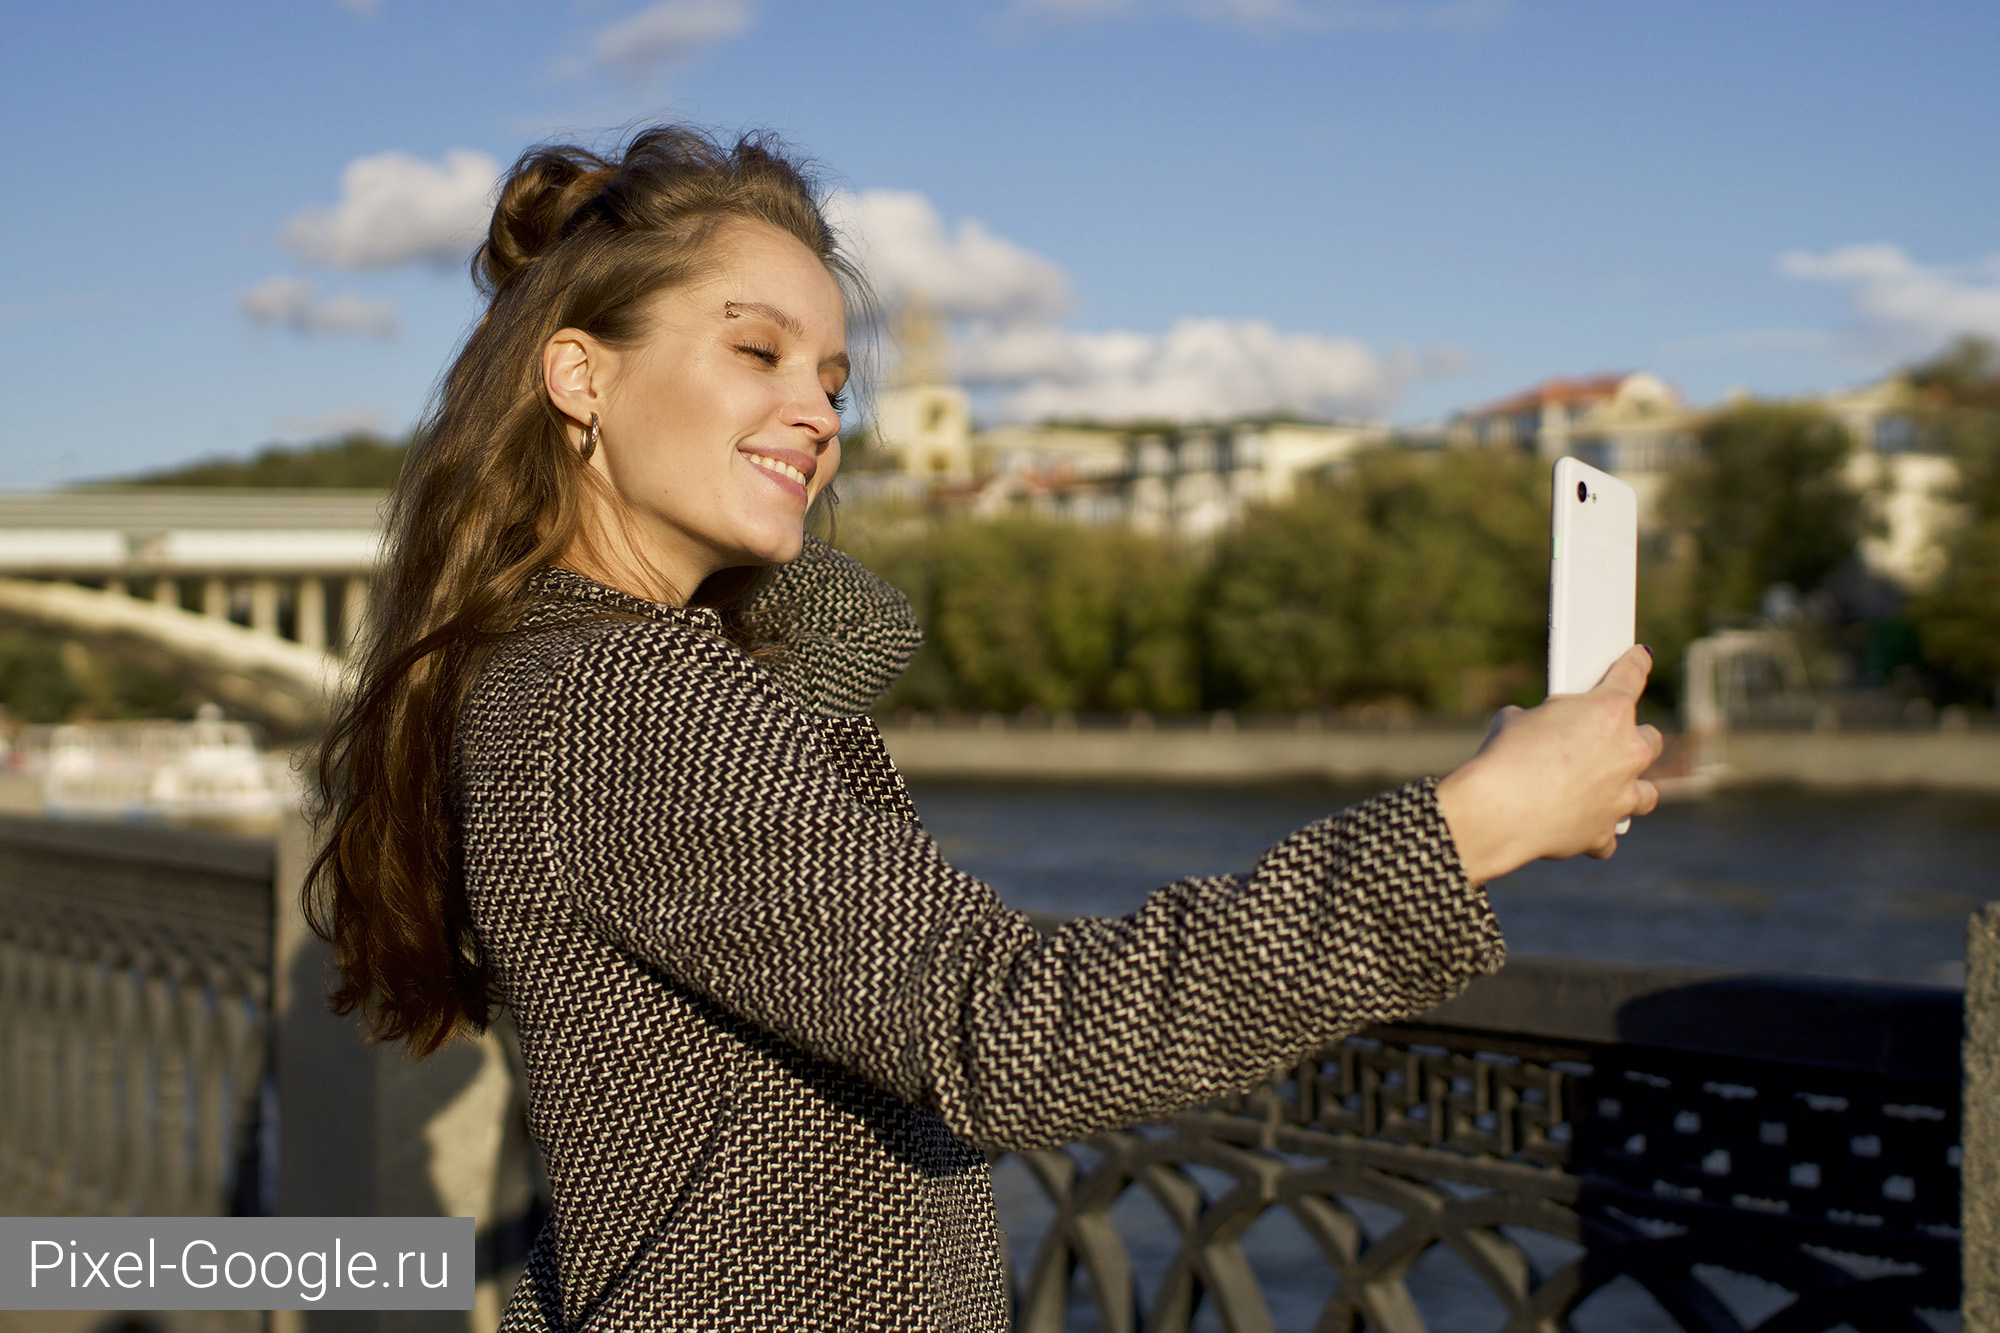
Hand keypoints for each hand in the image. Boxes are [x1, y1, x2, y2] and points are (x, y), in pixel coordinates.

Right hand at [1434, 645, 1663, 884]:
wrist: (1496, 812)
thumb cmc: (1504, 757)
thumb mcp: (1515, 721)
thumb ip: (1541, 721)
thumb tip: (1540, 734)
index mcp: (1608, 711)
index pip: (1631, 676)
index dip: (1636, 663)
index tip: (1641, 658)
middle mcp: (1626, 752)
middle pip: (1650, 739)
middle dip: (1632, 739)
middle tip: (1606, 740)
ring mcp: (1621, 795)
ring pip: (1647, 792)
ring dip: (1630, 788)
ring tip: (1606, 790)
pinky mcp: (1603, 832)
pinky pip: (1609, 835)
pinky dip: (1598, 831)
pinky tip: (1582, 827)